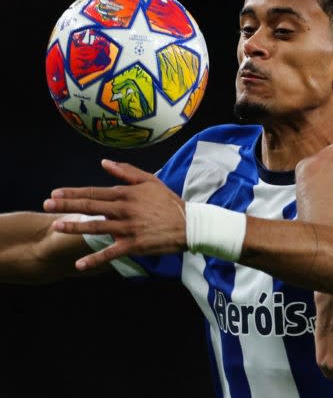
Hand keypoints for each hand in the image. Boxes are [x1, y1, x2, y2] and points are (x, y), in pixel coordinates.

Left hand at [43, 159, 186, 270]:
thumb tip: (104, 163)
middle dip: (66, 206)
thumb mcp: (150, 181)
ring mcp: (128, 228)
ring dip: (74, 228)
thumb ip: (127, 172)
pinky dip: (95, 260)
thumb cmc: (169, 202)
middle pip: (91, 207)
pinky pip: (111, 253)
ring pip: (96, 228)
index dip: (73, 193)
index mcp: (127, 194)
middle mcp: (124, 210)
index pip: (95, 192)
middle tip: (46, 204)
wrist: (189, 224)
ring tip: (56, 226)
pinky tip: (79, 264)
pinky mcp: (134, 245)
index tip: (54, 193)